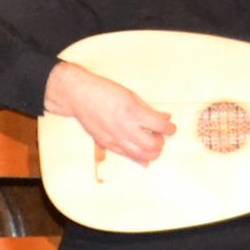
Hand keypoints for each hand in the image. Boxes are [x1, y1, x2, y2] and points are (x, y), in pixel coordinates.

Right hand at [43, 59, 174, 166]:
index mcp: (133, 112)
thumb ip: (148, 109)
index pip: (161, 127)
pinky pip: (127, 156)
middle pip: (154, 146)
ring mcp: (115, 138)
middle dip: (161, 143)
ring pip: (142, 156)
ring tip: (150, 143)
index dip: (170, 128)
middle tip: (160, 136)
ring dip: (151, 152)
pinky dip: (138, 158)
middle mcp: (125, 128)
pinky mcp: (107, 144)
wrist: (79, 96)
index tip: (171, 127)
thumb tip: (164, 117)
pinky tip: (142, 157)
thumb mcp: (131, 96)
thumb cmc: (103, 91)